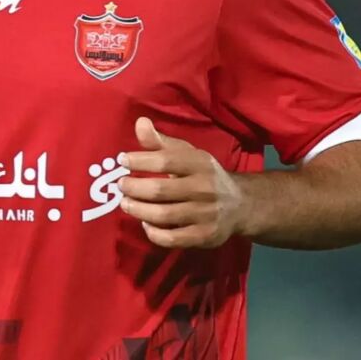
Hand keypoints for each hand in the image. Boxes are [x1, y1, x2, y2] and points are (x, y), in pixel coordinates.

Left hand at [117, 117, 246, 248]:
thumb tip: (139, 122)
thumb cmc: (204, 175)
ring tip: (125, 203)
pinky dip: (154, 232)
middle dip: (134, 188)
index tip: (122, 160)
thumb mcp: (187, 154)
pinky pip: (172, 239)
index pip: (166, 161)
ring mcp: (205, 214)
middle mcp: (205, 188)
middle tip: (120, 185)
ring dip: (138, 210)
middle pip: (161, 190)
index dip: (141, 160)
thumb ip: (161, 142)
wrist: (240, 205)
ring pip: (163, 215)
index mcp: (200, 164)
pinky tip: (145, 223)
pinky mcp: (204, 236)